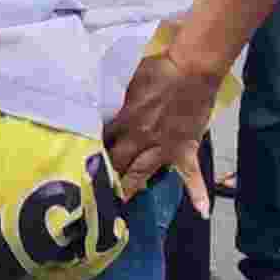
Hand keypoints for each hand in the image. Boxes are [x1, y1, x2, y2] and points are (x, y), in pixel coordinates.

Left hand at [103, 51, 215, 208]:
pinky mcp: (185, 149)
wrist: (192, 68)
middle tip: (91, 193)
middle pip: (117, 163)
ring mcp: (164, 148)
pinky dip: (198, 192)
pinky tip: (201, 211)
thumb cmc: (158, 69)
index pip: (101, 141)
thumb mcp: (125, 80)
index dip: (89, 152)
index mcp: (123, 120)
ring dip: (129, 189)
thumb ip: (112, 98)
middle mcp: (140, 139)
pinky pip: (192, 174)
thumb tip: (96, 104)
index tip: (78, 164)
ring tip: (118, 206)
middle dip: (103, 177)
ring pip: (142, 174)